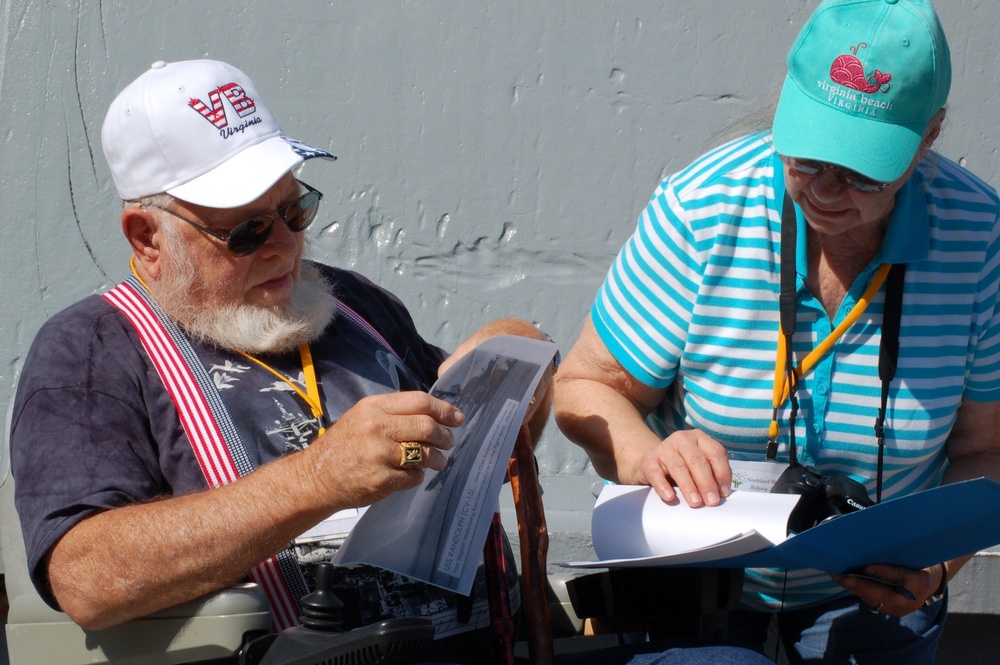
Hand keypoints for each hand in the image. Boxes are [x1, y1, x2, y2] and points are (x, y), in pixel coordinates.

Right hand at [304, 391, 463, 508]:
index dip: (444, 409)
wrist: (316, 477)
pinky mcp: (381, 479)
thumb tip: (433, 413)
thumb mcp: (363, 416)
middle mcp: (376, 427)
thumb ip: (394, 412)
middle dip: (445, 436)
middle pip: (427, 426)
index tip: (457, 418)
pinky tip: (412, 474)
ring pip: (425, 453)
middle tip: (450, 442)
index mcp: (374, 407)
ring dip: (438, 459)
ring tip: (439, 461)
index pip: (420, 402)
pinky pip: (413, 476)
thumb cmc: (344, 444)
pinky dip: (418, 476)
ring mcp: (379, 454)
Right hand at [627, 429, 731, 506]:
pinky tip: (670, 497)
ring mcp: (664, 447)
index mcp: (699, 438)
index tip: (723, 493)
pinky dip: (663, 485)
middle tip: (712, 502)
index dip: (722, 473)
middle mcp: (682, 439)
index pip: (716, 452)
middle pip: (698, 460)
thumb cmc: (680, 468)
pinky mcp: (648, 459)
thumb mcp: (697, 466)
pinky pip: (656, 473)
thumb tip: (721, 493)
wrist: (650, 463)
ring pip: (679, 467)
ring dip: (689, 487)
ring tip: (695, 503)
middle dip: (707, 483)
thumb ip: (710, 474)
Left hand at [832, 562, 945, 616]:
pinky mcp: (890, 610)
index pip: (904, 579)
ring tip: (837, 577)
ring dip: (854, 589)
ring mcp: (900, 609)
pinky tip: (844, 581)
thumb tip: (875, 541)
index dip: (885, 573)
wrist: (930, 582)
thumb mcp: (915, 555)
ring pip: (875, 600)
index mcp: (921, 583)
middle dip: (861, 586)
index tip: (866, 568)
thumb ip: (900, 553)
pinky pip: (872, 601)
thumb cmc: (920, 563)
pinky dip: (858, 591)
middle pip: (884, 595)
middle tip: (842, 577)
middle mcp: (911, 601)